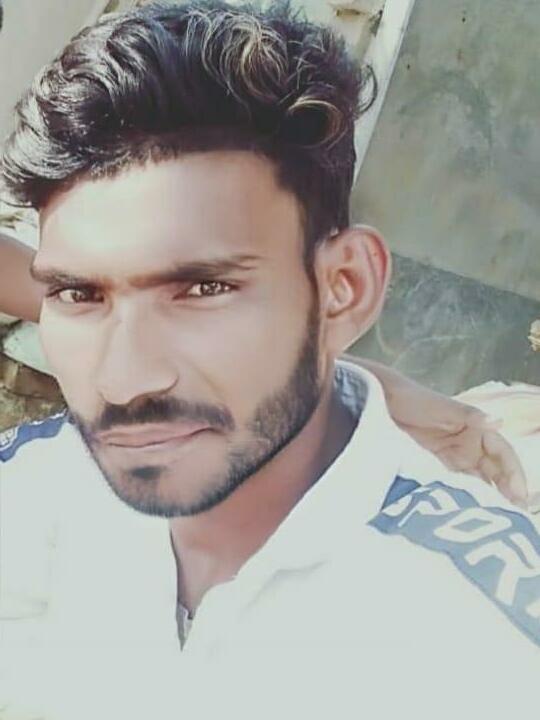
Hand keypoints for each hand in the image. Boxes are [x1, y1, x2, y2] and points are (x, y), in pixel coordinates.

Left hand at [346, 355, 528, 507]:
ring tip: (494, 525)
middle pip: (494, 473)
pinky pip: (453, 486)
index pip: (503, 454)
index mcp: (475, 428)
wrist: (377, 400)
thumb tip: (498, 421)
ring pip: (476, 483)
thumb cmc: (411, 398)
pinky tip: (463, 516)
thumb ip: (467, 415)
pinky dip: (462, 499)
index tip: (520, 496)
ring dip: (487, 501)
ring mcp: (451, 458)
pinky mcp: (432, 467)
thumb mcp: (439, 406)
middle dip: (507, 494)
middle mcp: (467, 445)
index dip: (514, 474)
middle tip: (515, 520)